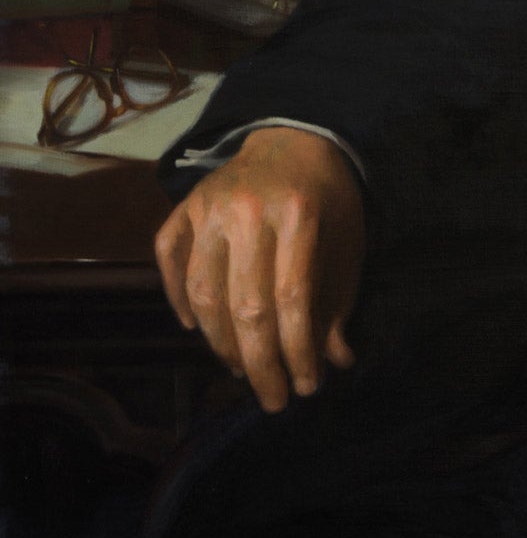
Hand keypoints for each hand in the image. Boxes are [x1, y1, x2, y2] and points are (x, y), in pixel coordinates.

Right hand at [154, 126, 364, 412]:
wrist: (296, 139)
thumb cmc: (329, 200)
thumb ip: (338, 301)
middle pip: (244, 305)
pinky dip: (176, 299)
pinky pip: (168, 260)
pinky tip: (197, 329)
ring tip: (242, 369)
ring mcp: (209, 206)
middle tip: (272, 398)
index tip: (305, 387)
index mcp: (299, 214)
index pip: (291, 299)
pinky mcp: (183, 205)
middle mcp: (248, 210)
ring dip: (220, 343)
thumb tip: (335, 362)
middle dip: (259, 363)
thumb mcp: (347, 244)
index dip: (296, 351)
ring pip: (203, 292)